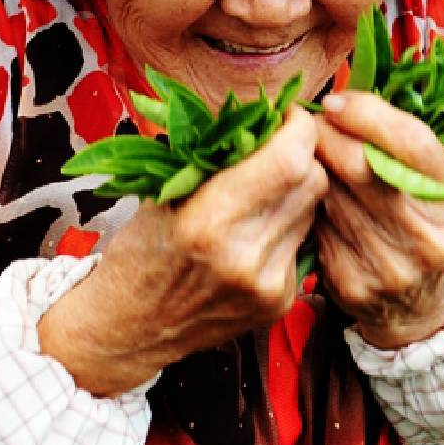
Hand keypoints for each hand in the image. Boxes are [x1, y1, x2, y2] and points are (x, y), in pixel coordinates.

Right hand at [37, 108, 324, 395]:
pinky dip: (288, 225)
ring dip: (297, 189)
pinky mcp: (279, 302)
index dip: (298, 128)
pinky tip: (258, 227)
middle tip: (279, 143)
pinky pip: (303, 242)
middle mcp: (244, 257)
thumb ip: (214, 158)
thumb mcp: (162, 194)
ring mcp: (267, 285)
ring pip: (313, 210)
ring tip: (264, 186)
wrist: (130, 329)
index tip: (284, 115)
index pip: (289, 160)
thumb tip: (264, 116)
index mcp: (206, 222)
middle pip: (311, 182)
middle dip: (302, 153)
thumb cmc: (139, 252)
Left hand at [310, 92, 443, 348]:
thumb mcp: (438, 189)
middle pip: (363, 166)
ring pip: (332, 194)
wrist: (423, 310)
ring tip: (305, 153)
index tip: (335, 101)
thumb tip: (344, 98)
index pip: (413, 142)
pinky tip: (306, 196)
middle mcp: (430, 238)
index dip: (367, 113)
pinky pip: (316, 226)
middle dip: (327, 135)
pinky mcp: (353, 285)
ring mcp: (391, 266)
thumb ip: (405, 147)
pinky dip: (306, 204)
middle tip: (309, 123)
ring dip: (311, 166)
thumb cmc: (424, 227)